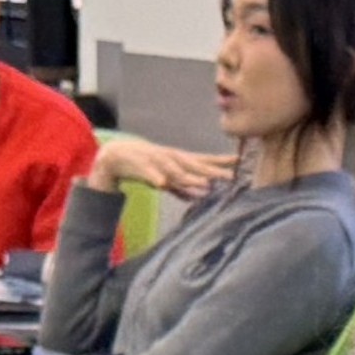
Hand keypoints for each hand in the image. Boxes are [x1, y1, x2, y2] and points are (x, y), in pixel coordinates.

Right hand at [90, 134, 233, 198]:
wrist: (114, 158)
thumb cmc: (145, 167)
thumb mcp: (167, 179)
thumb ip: (182, 188)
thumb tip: (200, 196)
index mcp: (178, 161)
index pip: (203, 160)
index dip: (221, 161)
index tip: (239, 161)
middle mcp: (171, 159)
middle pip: (195, 166)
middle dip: (212, 171)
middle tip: (229, 177)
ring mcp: (156, 162)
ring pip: (175, 170)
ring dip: (188, 177)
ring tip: (203, 184)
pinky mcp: (140, 166)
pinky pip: (148, 173)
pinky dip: (155, 177)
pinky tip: (162, 184)